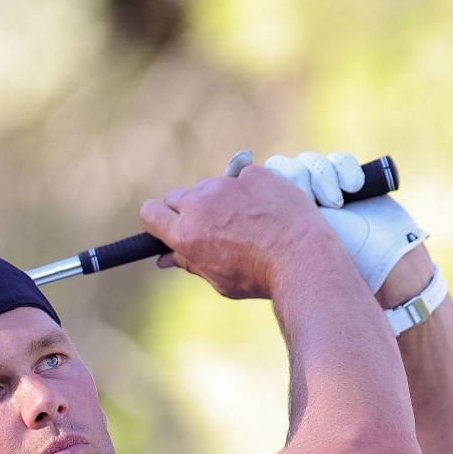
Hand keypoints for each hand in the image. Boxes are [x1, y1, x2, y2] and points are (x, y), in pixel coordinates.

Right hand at [138, 165, 333, 299]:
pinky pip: (240, 177)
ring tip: (245, 222)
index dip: (158, 221)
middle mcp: (200, 205)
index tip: (168, 227)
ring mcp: (227, 185)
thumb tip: (164, 258)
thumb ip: (189, 263)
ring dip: (217, 199)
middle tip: (209, 227)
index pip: (149, 213)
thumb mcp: (219, 279)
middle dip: (186, 210)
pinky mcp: (253, 174)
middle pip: (176, 197)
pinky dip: (247, 190)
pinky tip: (264, 209)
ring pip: (208, 186)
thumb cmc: (260, 277)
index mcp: (186, 234)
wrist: (303, 259)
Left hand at [264, 151, 429, 295]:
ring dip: (323, 177)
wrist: (379, 266)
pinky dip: (345, 170)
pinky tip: (353, 188)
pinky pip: (339, 159)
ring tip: (336, 203)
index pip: (262, 181)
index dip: (273, 181)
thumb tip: (246, 201)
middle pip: (285, 166)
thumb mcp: (291, 246)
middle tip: (313, 201)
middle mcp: (298, 200)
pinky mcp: (351, 180)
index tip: (286, 204)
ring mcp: (325, 188)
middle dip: (298, 178)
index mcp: (277, 217)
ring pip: (312, 161)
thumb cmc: (331, 267)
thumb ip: (270, 226)